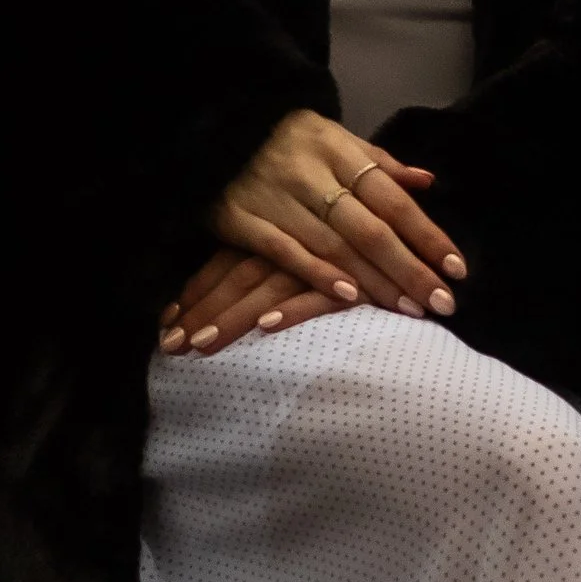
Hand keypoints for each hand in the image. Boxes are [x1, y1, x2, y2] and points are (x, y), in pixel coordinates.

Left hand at [159, 247, 346, 356]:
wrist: (414, 243)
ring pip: (265, 290)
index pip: (224, 264)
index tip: (166, 323)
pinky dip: (291, 310)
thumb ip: (274, 263)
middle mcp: (289, 245)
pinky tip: (265, 328)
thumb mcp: (312, 246)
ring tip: (200, 346)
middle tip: (169, 347)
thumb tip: (245, 308)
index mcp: (275, 234)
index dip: (195, 293)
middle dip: (200, 313)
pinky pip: (315, 296)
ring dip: (231, 318)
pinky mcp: (351, 283)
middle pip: (235, 279)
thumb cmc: (360, 242)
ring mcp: (317, 263)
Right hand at [212, 110, 467, 319]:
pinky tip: (350, 297)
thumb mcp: (333, 136)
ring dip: (375, 281)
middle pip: (370, 229)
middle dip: (410, 268)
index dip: (427, 235)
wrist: (211, 127)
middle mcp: (312, 175)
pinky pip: (286, 253)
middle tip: (443, 303)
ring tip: (409, 309)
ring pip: (335, 246)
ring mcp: (276, 199)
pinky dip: (319, 274)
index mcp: (337, 150)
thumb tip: (426, 182)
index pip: (392, 199)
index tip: (457, 268)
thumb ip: (378, 163)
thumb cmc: (285, 138)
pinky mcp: (242, 220)